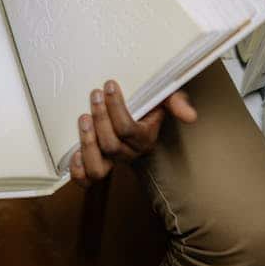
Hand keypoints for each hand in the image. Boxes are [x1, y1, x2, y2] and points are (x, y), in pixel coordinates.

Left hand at [69, 80, 196, 187]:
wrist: (137, 118)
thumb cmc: (148, 105)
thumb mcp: (163, 99)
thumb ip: (176, 103)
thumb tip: (190, 116)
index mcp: (144, 139)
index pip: (128, 129)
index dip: (116, 108)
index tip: (108, 85)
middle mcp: (128, 153)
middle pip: (111, 145)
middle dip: (100, 118)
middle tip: (94, 96)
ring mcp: (111, 162)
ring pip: (99, 168)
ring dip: (87, 144)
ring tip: (83, 118)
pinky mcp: (96, 165)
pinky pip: (86, 180)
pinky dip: (78, 171)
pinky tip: (74, 152)